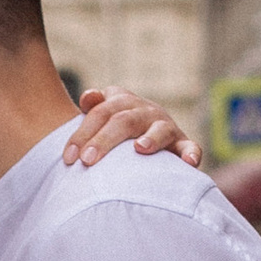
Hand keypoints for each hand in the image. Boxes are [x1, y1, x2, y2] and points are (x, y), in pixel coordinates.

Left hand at [64, 87, 202, 168]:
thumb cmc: (114, 128)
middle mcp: (144, 110)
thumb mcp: (102, 114)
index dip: (83, 133)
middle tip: (88, 160)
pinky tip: (189, 163)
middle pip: (123, 121)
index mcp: (121, 101)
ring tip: (140, 149)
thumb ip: (93, 106)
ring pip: (159, 129)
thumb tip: (88, 97)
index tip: (68, 157)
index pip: (100, 112)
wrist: (144, 130)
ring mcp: (164, 125)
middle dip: (104, 140)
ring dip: (151, 138)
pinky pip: (190, 146)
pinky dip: (191, 153)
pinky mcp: (181, 143)